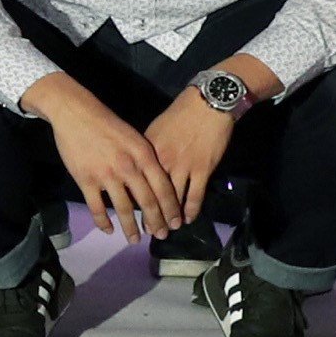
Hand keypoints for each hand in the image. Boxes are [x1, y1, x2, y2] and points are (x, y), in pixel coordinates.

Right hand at [31, 74, 183, 243]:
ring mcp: (106, 175)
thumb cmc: (107, 123)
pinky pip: (97, 207)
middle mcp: (128, 167)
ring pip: (123, 209)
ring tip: (134, 240)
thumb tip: (156, 183)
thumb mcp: (135, 137)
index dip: (171, 209)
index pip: (163, 188)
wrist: (76, 113)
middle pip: (147, 202)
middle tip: (160, 236)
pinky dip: (103, 222)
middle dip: (156, 223)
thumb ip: (146, 159)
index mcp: (144, 155)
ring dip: (131, 228)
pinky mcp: (86, 179)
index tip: (175, 223)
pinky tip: (109, 230)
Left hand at [138, 57, 271, 225]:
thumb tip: (138, 167)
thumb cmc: (180, 115)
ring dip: (170, 217)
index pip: (136, 181)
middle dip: (150, 216)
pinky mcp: (202, 169)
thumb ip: (146, 150)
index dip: (133, 199)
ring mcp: (183, 166)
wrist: (207, 104)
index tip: (128, 214)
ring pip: (173, 199)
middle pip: (153, 195)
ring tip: (167, 230)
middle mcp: (162, 161)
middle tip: (148, 232)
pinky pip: (195, 195)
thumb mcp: (155, 129)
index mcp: (147, 151)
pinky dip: (191, 210)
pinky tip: (187, 220)